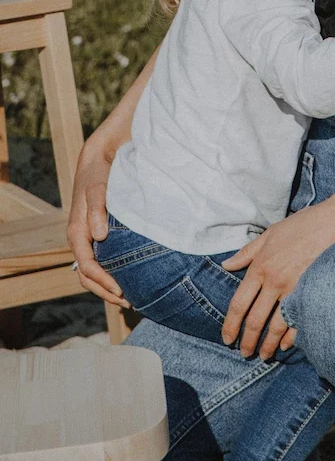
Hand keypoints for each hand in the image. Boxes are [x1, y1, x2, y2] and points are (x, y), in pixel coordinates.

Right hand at [65, 137, 130, 307]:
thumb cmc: (99, 174)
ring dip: (108, 286)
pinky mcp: (99, 233)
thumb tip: (99, 236)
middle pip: (88, 276)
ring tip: (130, 296)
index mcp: (77, 232)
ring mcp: (89, 237)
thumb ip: (97, 210)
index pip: (87, 267)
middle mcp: (81, 238)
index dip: (103, 282)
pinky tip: (130, 276)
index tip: (122, 291)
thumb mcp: (98, 188)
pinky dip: (112, 272)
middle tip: (129, 301)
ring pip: (94, 271)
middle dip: (106, 291)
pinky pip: (101, 260)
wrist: (100, 159)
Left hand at [221, 193, 334, 358]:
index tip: (227, 339)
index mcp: (260, 266)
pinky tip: (286, 345)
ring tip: (264, 355)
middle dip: (247, 340)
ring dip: (268, 345)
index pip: (239, 303)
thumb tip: (226, 265)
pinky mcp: (312, 293)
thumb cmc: (302, 225)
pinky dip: (291, 337)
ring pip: (276, 326)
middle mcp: (274, 281)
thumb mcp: (270, 234)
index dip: (231, 325)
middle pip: (255, 319)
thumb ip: (247, 252)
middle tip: (244, 353)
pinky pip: (298, 321)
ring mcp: (294, 289)